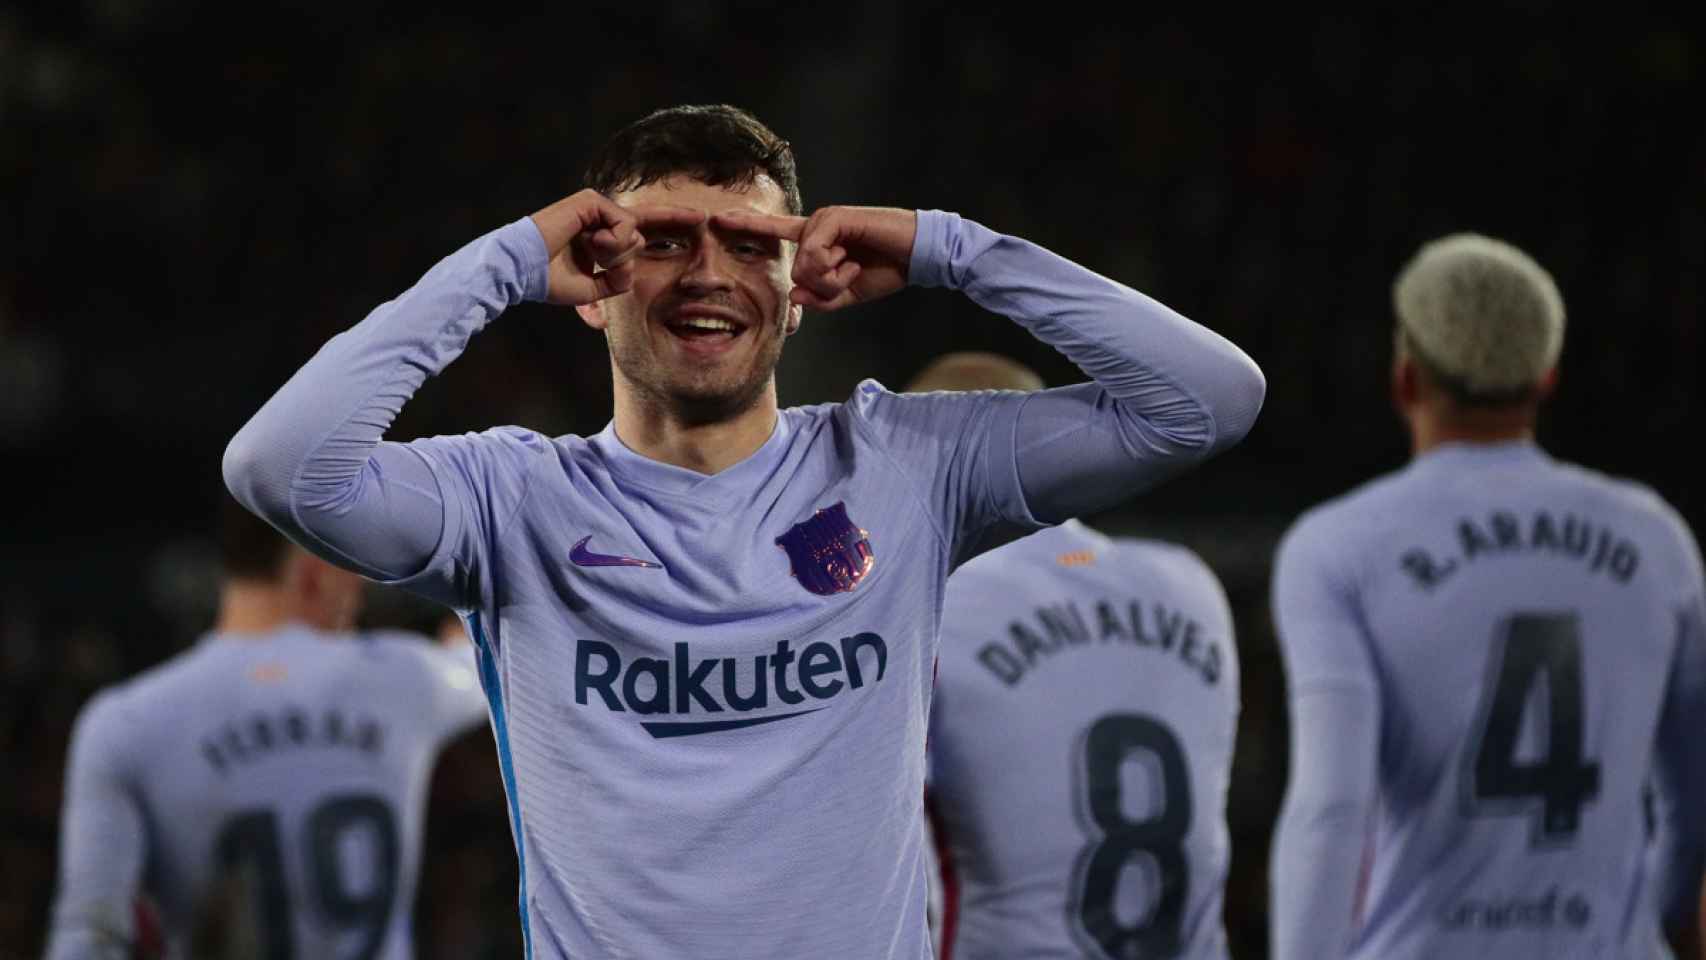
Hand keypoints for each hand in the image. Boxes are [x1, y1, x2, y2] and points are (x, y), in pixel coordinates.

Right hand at [529, 190, 705, 304]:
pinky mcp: (591, 200)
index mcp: (601, 235)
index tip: (702, 218)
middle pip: (641, 237)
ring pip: (633, 234)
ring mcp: (596, 207)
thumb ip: (618, 280)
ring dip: (615, 256)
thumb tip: (631, 272)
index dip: (672, 221)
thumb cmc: (549, 280)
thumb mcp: (593, 288)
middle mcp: (601, 218)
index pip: (643, 227)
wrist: (521, 270)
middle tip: (601, 259)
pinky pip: (623, 225)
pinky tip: (591, 245)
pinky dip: (612, 243)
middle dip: (626, 259)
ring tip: (589, 255)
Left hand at [712, 206, 917, 309]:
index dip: (747, 225)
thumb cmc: (886, 270)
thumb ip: (819, 298)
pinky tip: (853, 260)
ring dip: (830, 278)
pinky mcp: (834, 218)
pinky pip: (813, 253)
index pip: (774, 231)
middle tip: (849, 275)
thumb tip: (793, 296)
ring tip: (855, 265)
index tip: (717, 218)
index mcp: (815, 241)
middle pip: (795, 270)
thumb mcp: (847, 293)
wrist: (917, 255)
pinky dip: (833, 267)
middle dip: (822, 287)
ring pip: (802, 265)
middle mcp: (815, 227)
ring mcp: (823, 220)